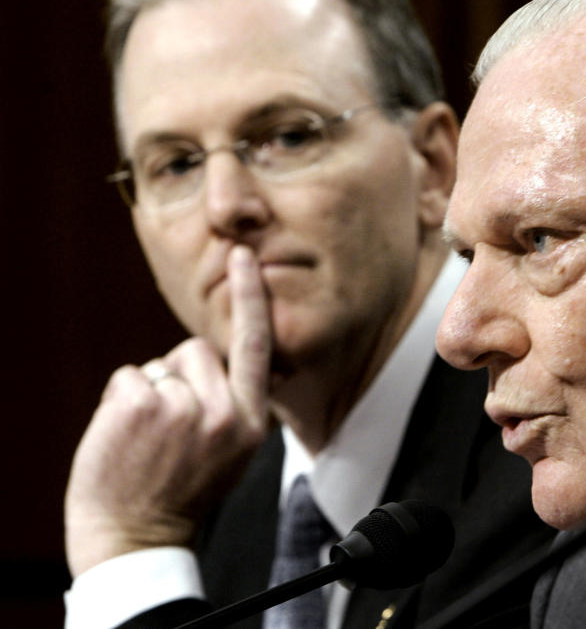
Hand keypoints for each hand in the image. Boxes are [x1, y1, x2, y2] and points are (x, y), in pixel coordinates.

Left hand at [65, 245, 271, 575]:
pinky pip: (129, 376)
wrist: (136, 537)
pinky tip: (125, 437)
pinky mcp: (140, 405)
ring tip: (148, 437)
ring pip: (161, 365)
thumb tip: (233, 357)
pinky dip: (120, 400)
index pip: (255, 346)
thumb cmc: (182, 492)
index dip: (250, 297)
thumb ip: (237, 405)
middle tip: (170, 425)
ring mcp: (181, 408)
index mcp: (251, 423)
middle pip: (197, 350)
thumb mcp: (233, 453)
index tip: (242, 257)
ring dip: (150, 390)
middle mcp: (223, 412)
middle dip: (180, 374)